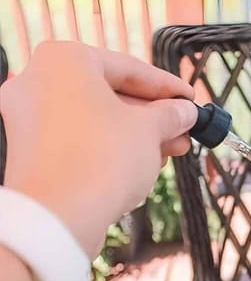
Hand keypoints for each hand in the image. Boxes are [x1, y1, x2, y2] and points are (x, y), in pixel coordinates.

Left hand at [0, 42, 196, 258]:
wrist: (56, 219)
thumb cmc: (102, 160)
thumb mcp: (150, 129)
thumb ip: (171, 114)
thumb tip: (185, 111)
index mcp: (66, 61)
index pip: (129, 68)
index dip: (168, 87)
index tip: (191, 100)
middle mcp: (38, 81)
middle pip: (110, 94)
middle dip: (152, 116)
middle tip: (183, 130)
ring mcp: (29, 118)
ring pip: (95, 119)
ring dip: (135, 135)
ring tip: (170, 151)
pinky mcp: (30, 152)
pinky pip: (78, 140)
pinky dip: (109, 148)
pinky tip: (142, 165)